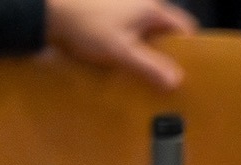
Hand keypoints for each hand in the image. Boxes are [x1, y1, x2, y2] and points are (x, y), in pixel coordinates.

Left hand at [44, 0, 193, 83]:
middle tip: (166, 74)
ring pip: (147, 28)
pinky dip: (132, 41)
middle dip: (168, 50)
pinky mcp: (110, 9)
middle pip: (166, 27)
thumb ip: (150, 67)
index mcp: (150, 8)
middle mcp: (141, 1)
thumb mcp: (122, 51)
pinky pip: (131, 26)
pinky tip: (124, 56)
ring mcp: (124, 3)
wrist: (50, 10)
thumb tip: (178, 81)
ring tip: (144, 69)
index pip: (184, 25)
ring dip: (148, 47)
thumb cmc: (87, 26)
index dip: (190, 47)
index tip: (188, 69)